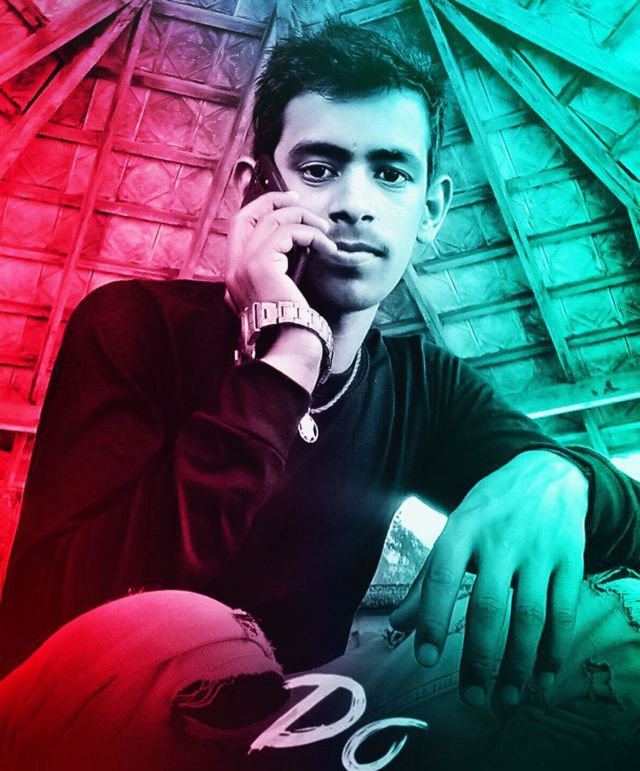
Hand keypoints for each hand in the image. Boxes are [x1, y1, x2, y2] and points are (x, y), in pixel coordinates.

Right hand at [225, 190, 337, 390]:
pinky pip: (287, 233)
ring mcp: (243, 266)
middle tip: (296, 198)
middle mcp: (233, 269)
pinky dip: (310, 233)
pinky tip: (326, 245)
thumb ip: (277, 275)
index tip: (284, 205)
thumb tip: (296, 250)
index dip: (259, 210)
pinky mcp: (261, 265)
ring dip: (301, 218)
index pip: (238, 229)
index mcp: (234, 276)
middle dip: (271, 201)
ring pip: (270, 220)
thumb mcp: (278, 297)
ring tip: (324, 229)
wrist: (289, 347)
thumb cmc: (290, 328)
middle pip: (245, 216)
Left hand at [389, 450, 587, 707]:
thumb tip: (398, 624)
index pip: (441, 576)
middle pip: (487, 606)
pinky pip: (564, 613)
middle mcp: (500, 540)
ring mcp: (538, 552)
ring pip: (529, 617)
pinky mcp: (570, 561)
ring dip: (517, 664)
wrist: (547, 474)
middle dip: (479, 658)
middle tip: (472, 698)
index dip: (430, 618)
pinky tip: (543, 678)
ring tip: (505, 699)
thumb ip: (427, 578)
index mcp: (462, 529)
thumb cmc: (490, 509)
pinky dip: (555, 650)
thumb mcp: (455, 530)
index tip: (424, 659)